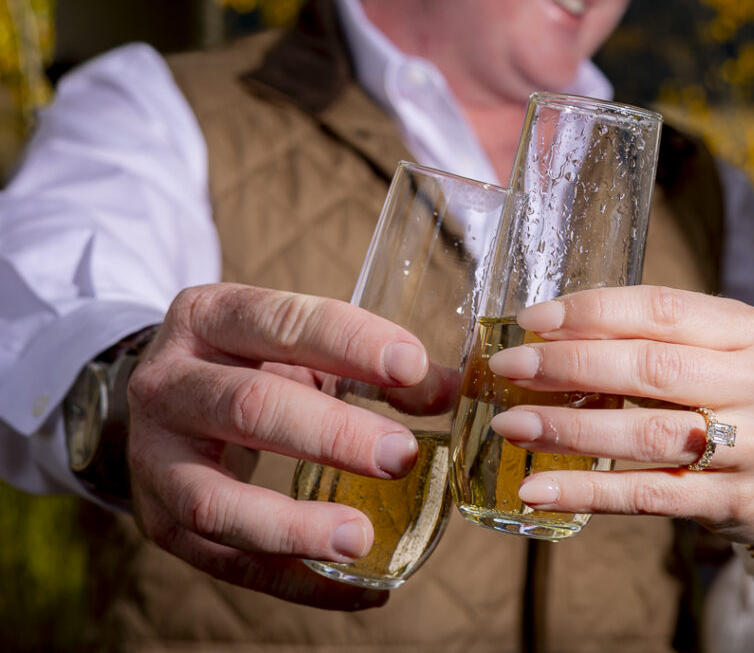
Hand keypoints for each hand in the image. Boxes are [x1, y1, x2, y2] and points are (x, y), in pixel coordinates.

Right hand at [127, 283, 429, 608]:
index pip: (281, 322)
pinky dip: (291, 580)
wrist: (166, 400)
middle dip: (332, 435)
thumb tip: (445, 391)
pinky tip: (353, 590)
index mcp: (209, 318)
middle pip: (248, 407)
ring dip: (294, 526)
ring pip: (215, 501)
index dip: (349, 343)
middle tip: (400, 456)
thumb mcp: (299, 345)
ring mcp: (154, 456)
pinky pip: (224, 560)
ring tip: (362, 539)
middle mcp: (168, 382)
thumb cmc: (249, 363)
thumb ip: (369, 364)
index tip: (412, 366)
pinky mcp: (159, 519)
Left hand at [487, 286, 753, 556]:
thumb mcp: (714, 352)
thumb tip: (546, 333)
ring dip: (569, 429)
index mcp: (749, 330)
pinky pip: (648, 495)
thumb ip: (649, 337)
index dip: (592, 312)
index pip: (662, 309)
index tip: (532, 320)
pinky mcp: (731, 501)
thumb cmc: (736, 397)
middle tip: (509, 368)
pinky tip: (539, 490)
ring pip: (646, 434)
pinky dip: (588, 492)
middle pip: (651, 368)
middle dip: (569, 365)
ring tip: (512, 425)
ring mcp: (751, 446)